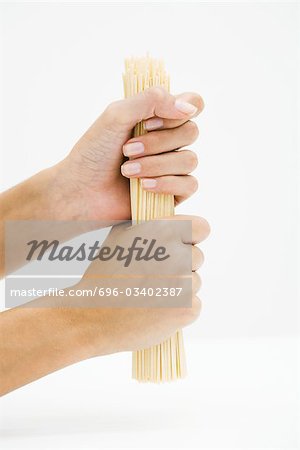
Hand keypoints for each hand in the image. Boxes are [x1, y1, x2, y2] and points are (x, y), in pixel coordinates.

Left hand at [50, 87, 203, 220]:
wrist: (81, 190)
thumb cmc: (94, 152)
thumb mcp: (117, 115)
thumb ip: (151, 100)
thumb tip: (189, 107)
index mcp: (158, 117)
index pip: (193, 103)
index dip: (183, 107)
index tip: (152, 120)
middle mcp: (169, 141)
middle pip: (191, 132)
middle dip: (158, 142)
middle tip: (127, 149)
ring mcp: (173, 167)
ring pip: (190, 159)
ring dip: (157, 164)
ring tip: (127, 171)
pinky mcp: (174, 193)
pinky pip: (189, 184)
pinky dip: (166, 184)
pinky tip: (144, 187)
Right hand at [62, 214, 209, 354]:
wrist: (90, 315)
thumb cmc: (103, 276)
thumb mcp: (119, 237)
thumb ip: (149, 227)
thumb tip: (169, 224)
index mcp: (163, 232)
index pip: (202, 227)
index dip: (191, 238)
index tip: (181, 246)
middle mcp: (178, 254)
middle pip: (198, 257)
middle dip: (183, 265)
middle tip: (156, 277)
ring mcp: (184, 283)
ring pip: (195, 282)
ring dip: (180, 288)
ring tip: (151, 294)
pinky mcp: (186, 309)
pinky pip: (194, 305)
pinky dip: (180, 309)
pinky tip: (156, 310)